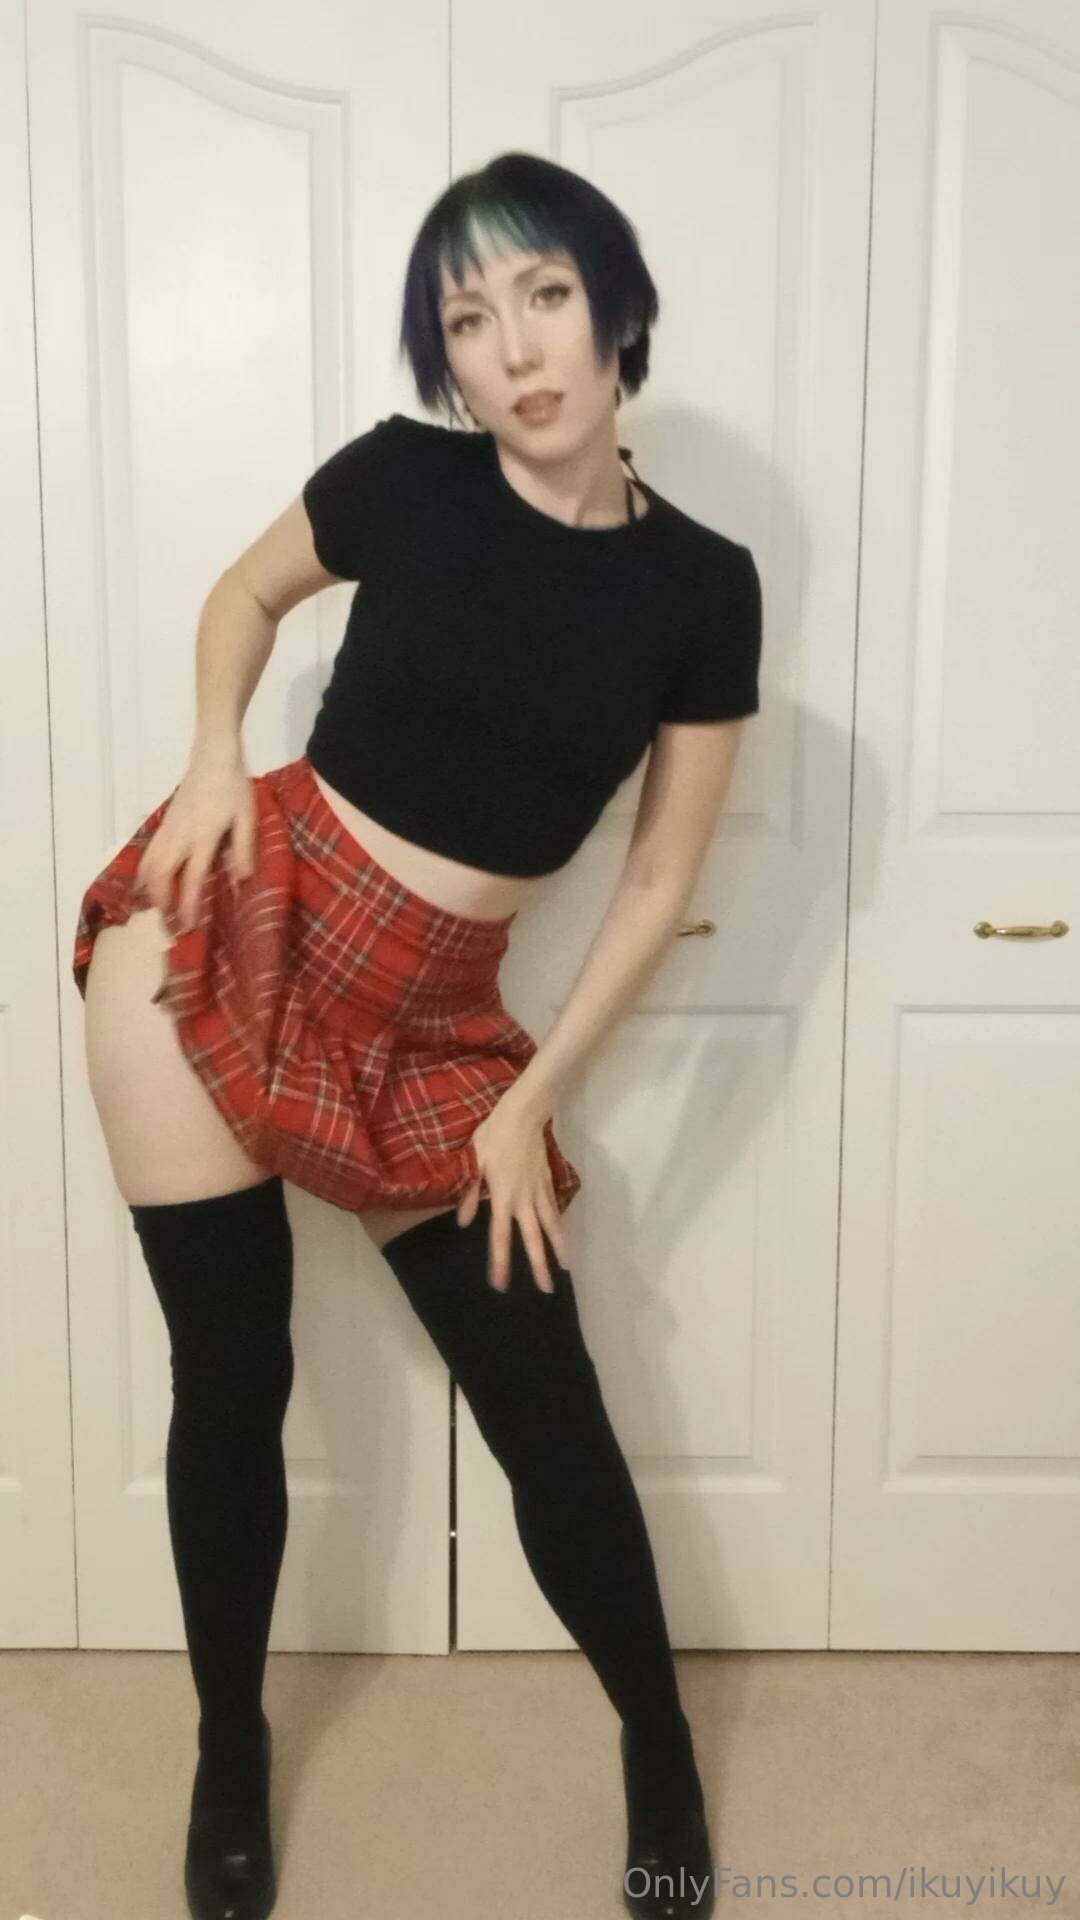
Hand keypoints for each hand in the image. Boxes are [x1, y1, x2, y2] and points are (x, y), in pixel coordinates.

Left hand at [456, 1090, 570, 1292]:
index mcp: (502, 1197)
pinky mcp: (547, 1183)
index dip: (501, 1262)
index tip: (501, 1285)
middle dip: (539, 1266)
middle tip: (546, 1290)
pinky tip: (561, 1237)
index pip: (500, 1237)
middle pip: (532, 1239)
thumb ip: (470, 1193)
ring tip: (565, 1269)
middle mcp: (524, 1200)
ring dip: (558, 1249)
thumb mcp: (474, 1162)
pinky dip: (559, 1226)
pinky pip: (554, 1210)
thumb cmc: (493, 1136)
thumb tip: (463, 1222)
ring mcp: (539, 1192)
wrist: (523, 1115)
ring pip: (550, 1227)